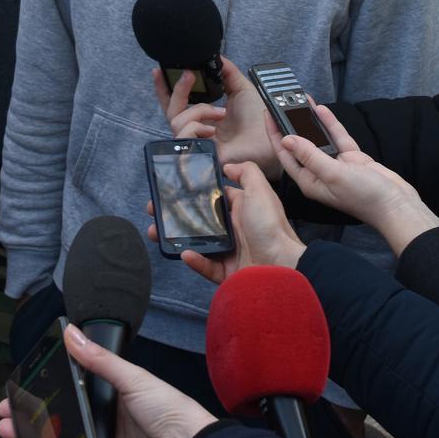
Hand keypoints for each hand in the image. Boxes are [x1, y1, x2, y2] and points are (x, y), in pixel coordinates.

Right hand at [0, 324, 218, 437]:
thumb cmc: (170, 409)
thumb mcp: (132, 377)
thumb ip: (98, 360)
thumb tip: (71, 334)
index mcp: (112, 395)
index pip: (71, 390)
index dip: (45, 391)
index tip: (20, 390)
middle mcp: (106, 420)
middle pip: (61, 418)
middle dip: (31, 418)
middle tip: (7, 415)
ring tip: (11, 436)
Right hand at [147, 161, 306, 285]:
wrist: (284, 265)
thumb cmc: (271, 226)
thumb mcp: (260, 191)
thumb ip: (246, 172)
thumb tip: (228, 165)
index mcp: (241, 209)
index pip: (214, 199)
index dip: (195, 194)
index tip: (172, 190)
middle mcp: (235, 229)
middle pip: (201, 221)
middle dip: (177, 216)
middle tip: (155, 211)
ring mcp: (230, 251)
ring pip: (197, 243)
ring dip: (176, 237)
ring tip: (156, 231)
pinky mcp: (227, 272)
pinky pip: (206, 266)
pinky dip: (194, 260)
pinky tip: (183, 253)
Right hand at [151, 57, 281, 176]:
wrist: (269, 135)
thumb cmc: (257, 117)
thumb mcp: (240, 88)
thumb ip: (226, 72)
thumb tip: (214, 56)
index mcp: (203, 115)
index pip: (176, 102)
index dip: (164, 88)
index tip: (158, 70)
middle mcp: (197, 129)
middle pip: (170, 110)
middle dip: (177, 89)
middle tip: (189, 75)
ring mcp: (197, 142)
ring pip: (176, 121)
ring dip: (198, 110)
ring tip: (220, 112)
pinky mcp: (199, 154)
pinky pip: (183, 135)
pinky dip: (197, 126)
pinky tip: (213, 129)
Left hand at [273, 106, 438, 254]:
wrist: (396, 204)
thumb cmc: (364, 197)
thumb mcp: (333, 174)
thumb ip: (310, 155)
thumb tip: (287, 139)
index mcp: (309, 181)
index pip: (286, 155)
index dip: (275, 134)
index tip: (268, 115)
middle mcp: (319, 173)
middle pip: (300, 144)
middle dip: (290, 124)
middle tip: (282, 103)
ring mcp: (336, 165)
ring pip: (318, 138)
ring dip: (310, 120)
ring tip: (299, 100)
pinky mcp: (352, 159)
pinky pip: (337, 137)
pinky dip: (330, 124)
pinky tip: (321, 109)